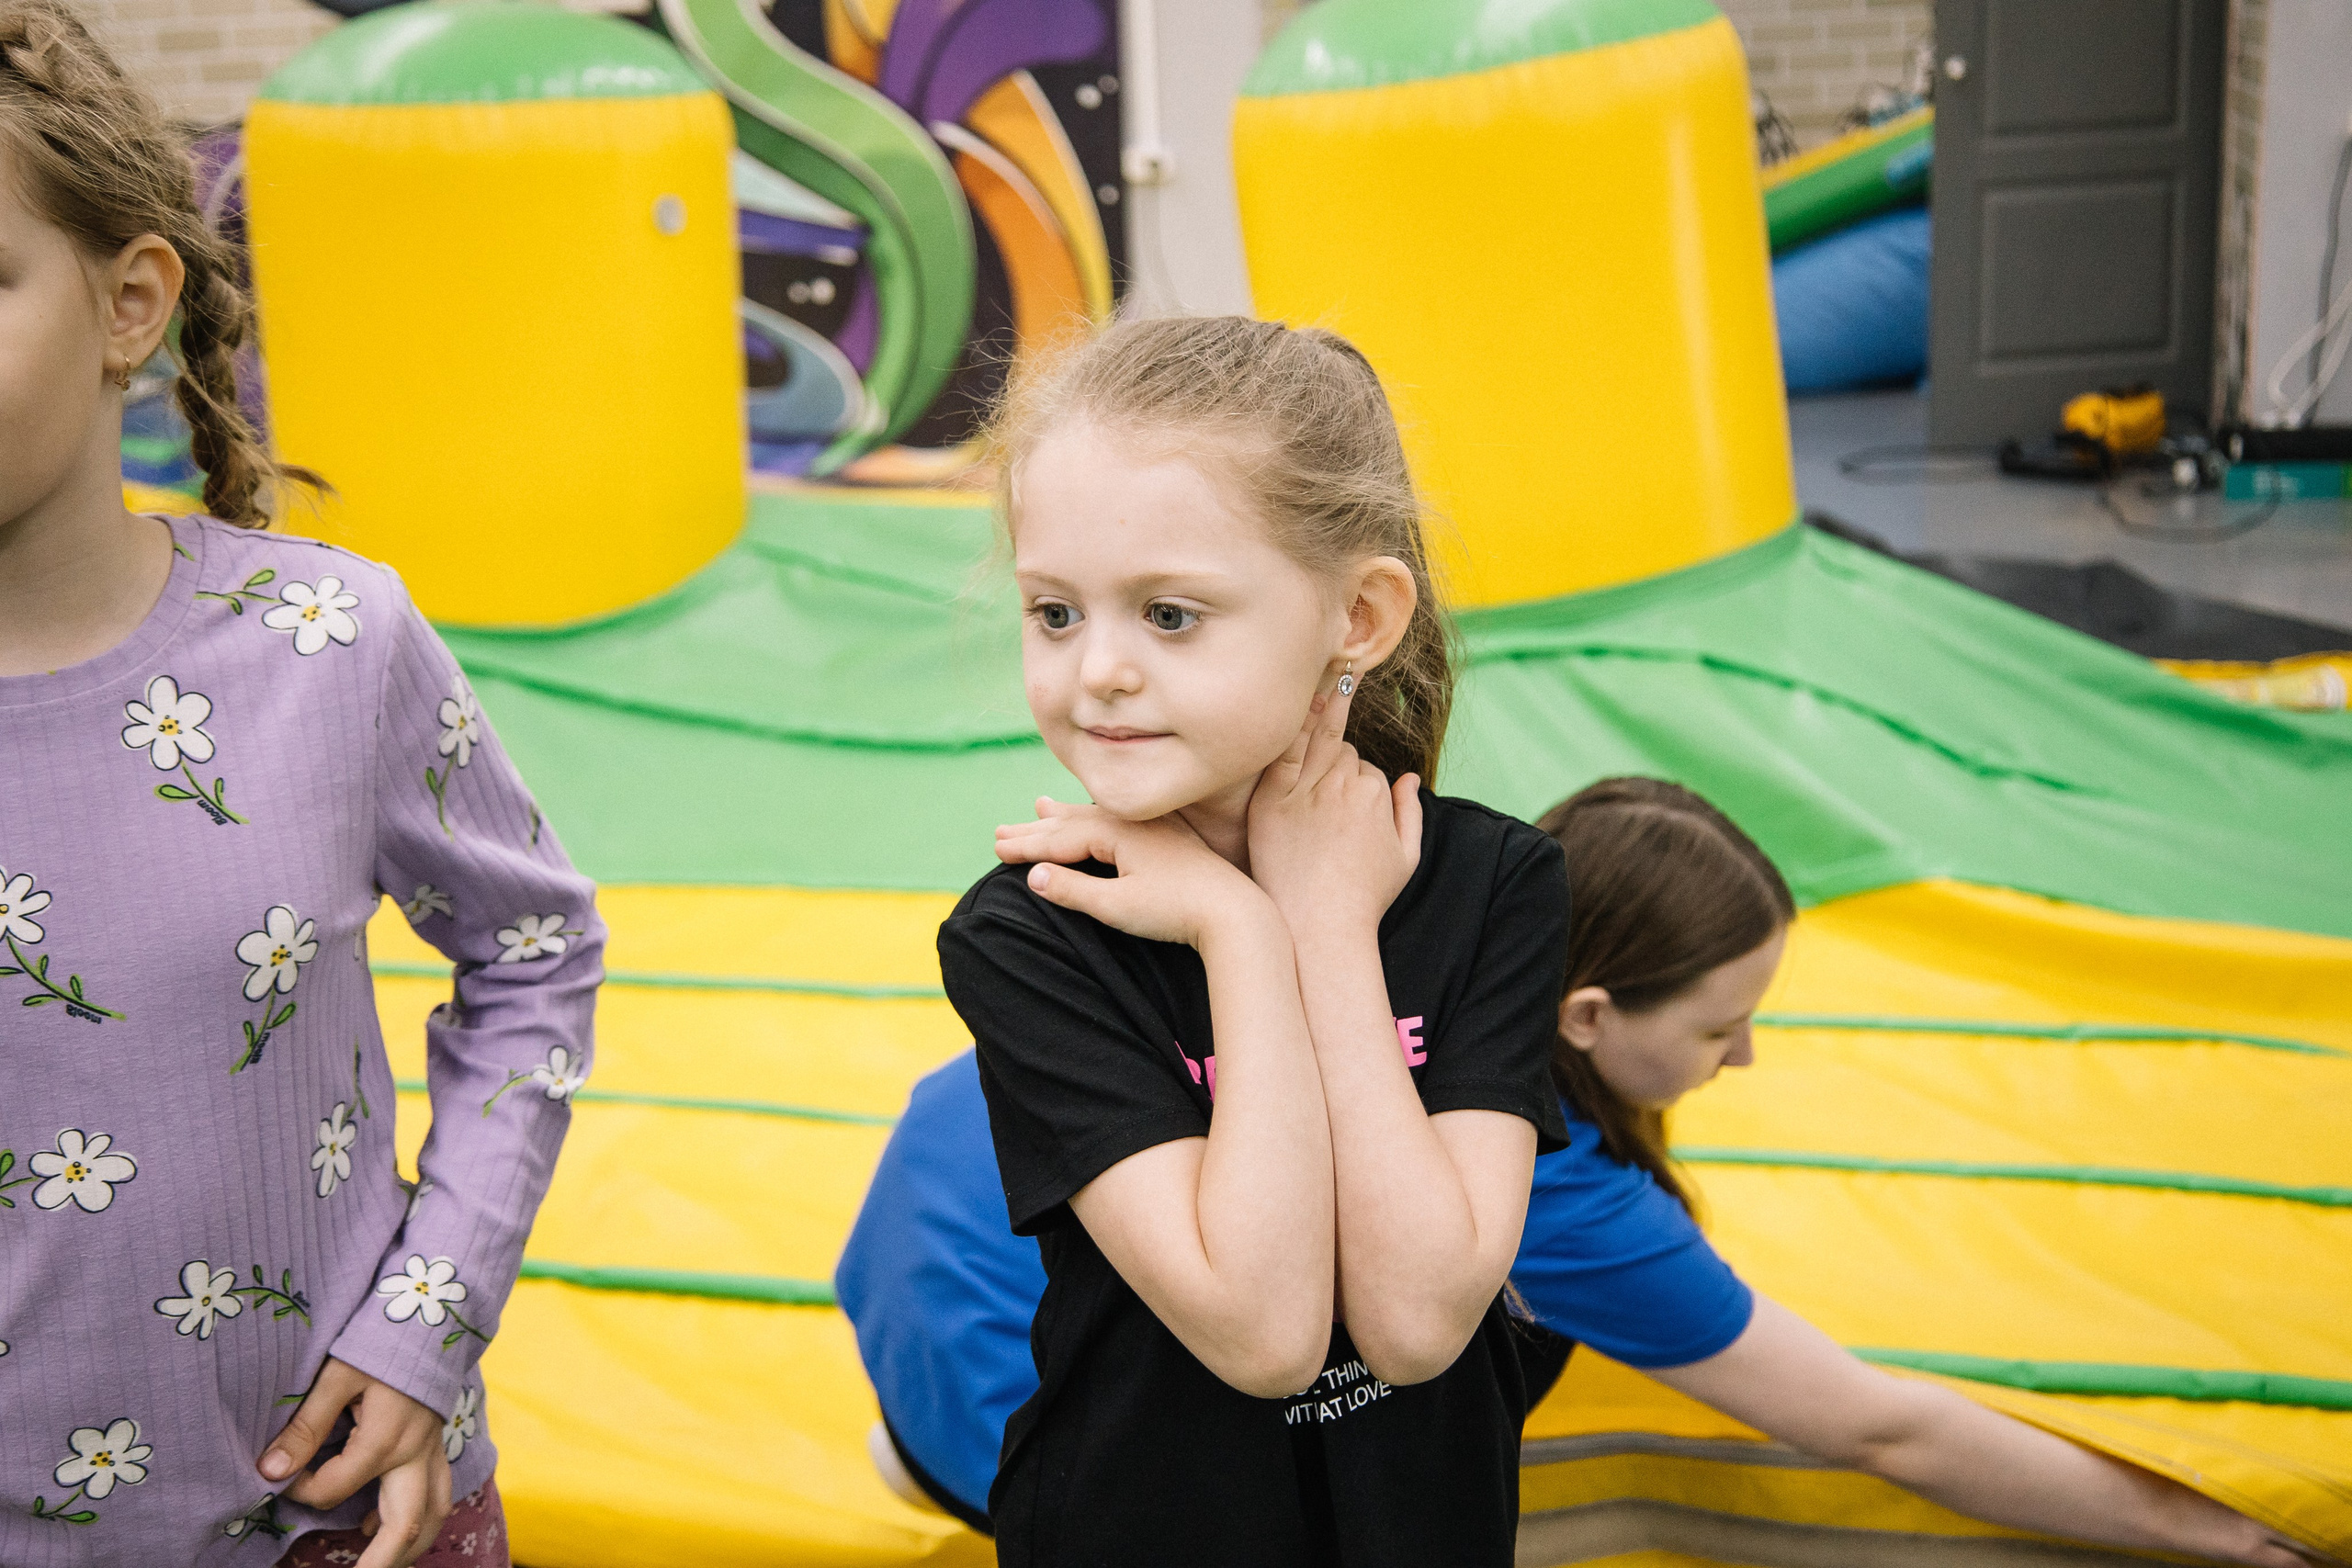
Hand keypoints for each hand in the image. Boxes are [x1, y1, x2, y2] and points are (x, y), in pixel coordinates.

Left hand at [261, 1357, 450, 1567]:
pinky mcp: (437, 1443)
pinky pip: (437, 1492)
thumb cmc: (380, 1340)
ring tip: (375, 1562)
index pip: (332, 1489)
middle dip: (381, 1564)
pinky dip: (416, 1517)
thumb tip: (268, 1471)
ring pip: (434, 1515)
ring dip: (408, 1546)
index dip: (299, 1489)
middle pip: (407, 1527)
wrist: (431, 1314)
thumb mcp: (335, 1376)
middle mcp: (415, 1454)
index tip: (276, 1474)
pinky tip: (380, 1521)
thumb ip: (305, 1426)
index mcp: (385, 1440)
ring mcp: (432, 1450)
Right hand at [995, 798, 1265, 947]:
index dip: (1026, 846)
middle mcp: (1133, 823)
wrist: (1234, 914)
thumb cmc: (1175, 912)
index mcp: (1117, 833)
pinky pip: (1120, 822)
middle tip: (999, 832)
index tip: (995, 850)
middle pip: (1073, 823)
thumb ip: (1073, 890)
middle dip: (1036, 829)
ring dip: (1065, 817)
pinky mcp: (1169, 840)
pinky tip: (1099, 818)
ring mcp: (1152, 829)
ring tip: (1040, 806)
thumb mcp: (1117, 907)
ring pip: (1096, 818)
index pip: (1060, 838)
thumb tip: (1033, 876)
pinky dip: (1098, 820)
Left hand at [1246, 684, 1421, 944]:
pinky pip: (1281, 753)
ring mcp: (1307, 790)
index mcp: (1377, 794)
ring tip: (1318, 689)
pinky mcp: (1273, 799)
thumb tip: (1410, 777)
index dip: (1356, 782)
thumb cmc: (1364, 899)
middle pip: (1340, 752)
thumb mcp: (1405, 859)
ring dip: (1314, 729)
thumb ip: (1411, 813)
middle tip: (1321, 779)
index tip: (1346, 802)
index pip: (1366, 768)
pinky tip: (1287, 706)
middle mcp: (1345, 785)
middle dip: (1336, 761)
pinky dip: (1289, 731)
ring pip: (1312, 745)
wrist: (1317, 927)